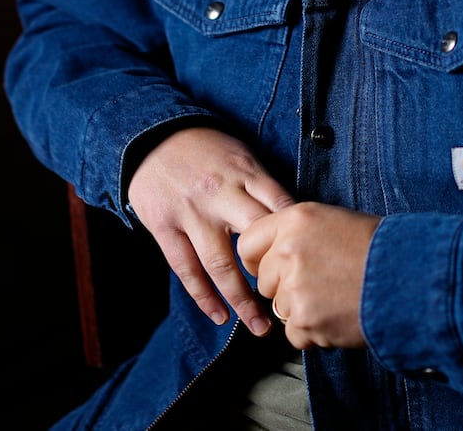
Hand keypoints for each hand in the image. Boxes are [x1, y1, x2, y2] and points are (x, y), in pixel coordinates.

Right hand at [127, 126, 294, 335]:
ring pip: (220, 264)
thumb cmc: (206, 148)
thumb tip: (297, 222)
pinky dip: (203, 296)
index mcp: (245, 172)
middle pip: (255, 240)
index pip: (280, 208)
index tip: (312, 266)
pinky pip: (185, 268)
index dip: (297, 239)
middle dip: (276, 275)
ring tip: (260, 326)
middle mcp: (219, 194)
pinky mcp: (164, 226)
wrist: (150, 135)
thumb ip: (264, 186)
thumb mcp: (241, 154)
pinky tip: (220, 316)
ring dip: (241, 300)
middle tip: (293, 305)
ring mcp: (190, 213)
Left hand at [238, 202, 379, 349]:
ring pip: (280, 309)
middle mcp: (287, 251)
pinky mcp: (304, 321)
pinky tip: (339, 315)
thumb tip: (275, 254)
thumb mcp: (334, 221)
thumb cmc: (380, 248)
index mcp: (294, 220)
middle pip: (263, 280)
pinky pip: (295, 334)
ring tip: (336, 299)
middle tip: (320, 285)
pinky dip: (314, 332)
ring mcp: (293, 288)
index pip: (248, 242)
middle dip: (284, 288)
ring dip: (302, 311)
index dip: (258, 259)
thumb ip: (298, 234)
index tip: (271, 268)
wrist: (411, 277)